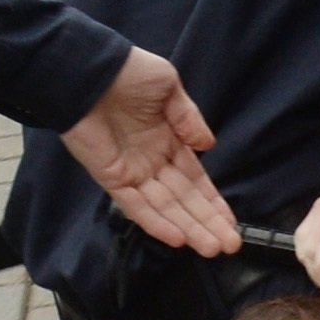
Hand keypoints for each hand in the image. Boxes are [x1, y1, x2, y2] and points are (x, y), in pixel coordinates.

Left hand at [64, 43, 232, 256]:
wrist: (87, 71)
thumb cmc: (128, 72)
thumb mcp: (168, 86)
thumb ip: (188, 118)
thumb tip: (208, 146)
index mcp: (168, 139)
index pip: (195, 179)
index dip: (213, 201)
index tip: (232, 223)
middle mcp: (152, 161)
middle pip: (184, 199)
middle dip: (208, 223)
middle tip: (230, 246)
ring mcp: (132, 172)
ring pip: (165, 208)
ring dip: (189, 228)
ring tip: (212, 248)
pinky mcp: (111, 178)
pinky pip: (135, 205)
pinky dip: (156, 222)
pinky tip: (178, 238)